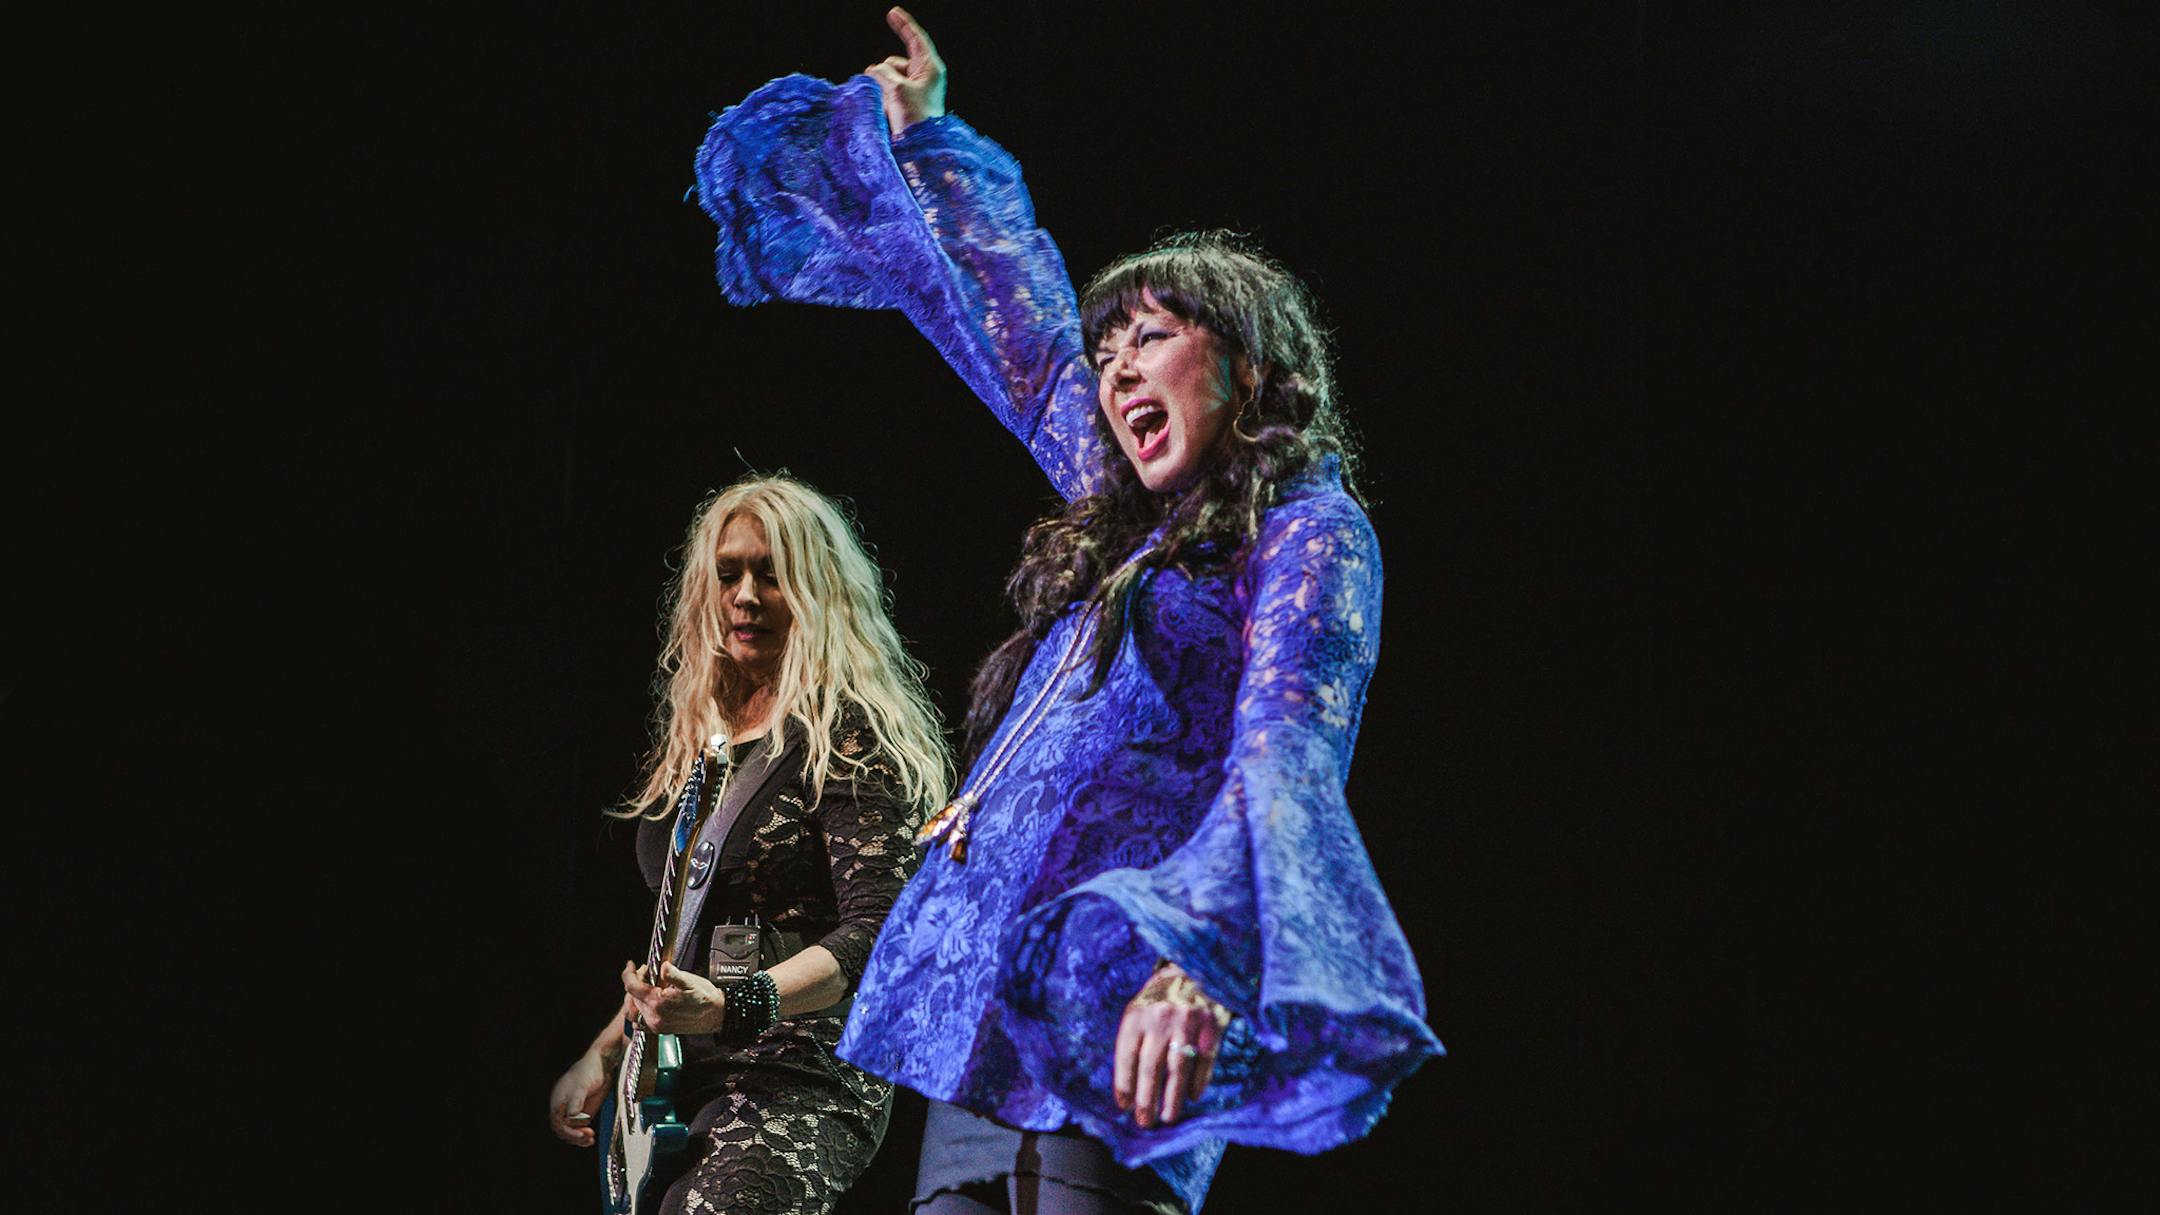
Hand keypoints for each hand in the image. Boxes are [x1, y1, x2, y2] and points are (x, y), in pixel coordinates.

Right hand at [548, 1049, 609, 1147]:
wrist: (601, 1065)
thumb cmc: (589, 1071)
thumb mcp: (582, 1086)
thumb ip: (577, 1100)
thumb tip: (572, 1115)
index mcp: (558, 1101)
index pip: (558, 1123)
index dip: (568, 1131)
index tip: (580, 1134)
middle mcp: (563, 1108)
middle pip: (563, 1130)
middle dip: (574, 1136)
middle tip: (587, 1137)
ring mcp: (572, 1111)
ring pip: (570, 1131)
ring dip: (578, 1138)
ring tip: (590, 1140)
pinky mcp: (582, 1113)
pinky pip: (579, 1128)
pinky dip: (583, 1135)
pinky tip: (590, 1139)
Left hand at [622, 959, 726, 1035]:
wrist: (716, 1015)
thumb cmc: (706, 999)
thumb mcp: (690, 981)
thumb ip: (673, 974)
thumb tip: (663, 966)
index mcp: (659, 1002)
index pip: (632, 987)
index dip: (628, 973)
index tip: (631, 966)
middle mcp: (654, 1016)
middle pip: (631, 997)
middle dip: (635, 982)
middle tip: (646, 973)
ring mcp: (656, 1025)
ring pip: (632, 1011)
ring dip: (634, 997)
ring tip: (644, 986)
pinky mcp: (660, 1029)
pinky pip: (639, 1023)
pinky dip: (638, 1011)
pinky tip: (646, 1003)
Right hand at [864, 6, 945, 136]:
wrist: (920, 150)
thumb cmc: (915, 120)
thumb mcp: (896, 89)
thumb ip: (882, 73)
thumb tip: (873, 72)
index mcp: (930, 68)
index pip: (916, 39)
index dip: (904, 25)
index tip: (892, 12)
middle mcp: (923, 77)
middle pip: (894, 62)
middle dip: (883, 73)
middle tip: (889, 95)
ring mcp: (914, 91)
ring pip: (886, 78)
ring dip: (881, 89)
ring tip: (889, 109)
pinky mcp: (906, 104)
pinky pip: (886, 92)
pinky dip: (881, 99)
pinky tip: (887, 113)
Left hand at [1113, 962, 1231, 1128]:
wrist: (1192, 969)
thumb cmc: (1159, 1000)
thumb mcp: (1138, 1012)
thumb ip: (1133, 1043)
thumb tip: (1128, 1088)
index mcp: (1137, 1016)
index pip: (1127, 1056)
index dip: (1124, 1084)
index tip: (1124, 1107)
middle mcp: (1160, 1019)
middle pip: (1151, 1067)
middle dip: (1147, 1099)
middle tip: (1145, 1122)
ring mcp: (1187, 1022)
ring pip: (1178, 1067)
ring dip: (1172, 1097)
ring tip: (1168, 1117)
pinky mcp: (1211, 1026)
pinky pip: (1204, 1060)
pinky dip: (1199, 1081)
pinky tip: (1192, 1096)